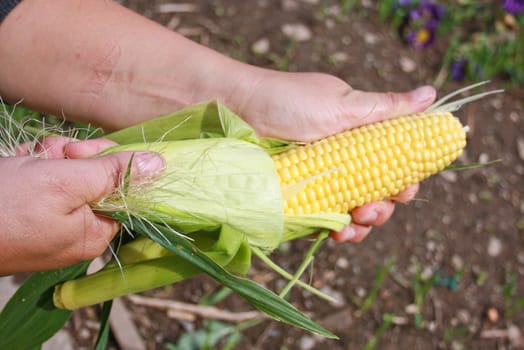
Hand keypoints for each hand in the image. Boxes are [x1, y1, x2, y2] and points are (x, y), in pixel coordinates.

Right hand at [0, 138, 163, 273]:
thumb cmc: (7, 205)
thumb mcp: (68, 183)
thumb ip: (115, 174)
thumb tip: (160, 166)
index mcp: (92, 233)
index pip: (125, 194)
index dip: (113, 168)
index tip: (93, 155)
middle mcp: (74, 229)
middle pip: (97, 179)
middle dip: (77, 159)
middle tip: (56, 156)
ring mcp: (48, 218)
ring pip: (69, 172)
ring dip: (51, 157)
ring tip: (30, 160)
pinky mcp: (26, 205)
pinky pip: (42, 175)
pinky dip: (32, 162)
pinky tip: (18, 162)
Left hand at [231, 71, 435, 241]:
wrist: (237, 112)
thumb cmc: (289, 102)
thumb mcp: (342, 104)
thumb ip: (386, 109)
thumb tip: (433, 95)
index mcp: (358, 136)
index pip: (393, 164)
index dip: (404, 180)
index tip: (405, 190)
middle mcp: (342, 160)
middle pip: (377, 194)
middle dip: (383, 207)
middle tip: (372, 208)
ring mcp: (320, 182)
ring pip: (354, 212)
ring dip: (364, 223)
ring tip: (355, 221)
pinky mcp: (298, 200)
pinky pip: (325, 221)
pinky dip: (337, 230)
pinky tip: (338, 232)